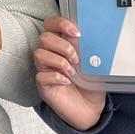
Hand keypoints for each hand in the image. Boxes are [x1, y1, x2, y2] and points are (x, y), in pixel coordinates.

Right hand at [34, 16, 106, 130]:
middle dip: (62, 46)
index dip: (60, 24)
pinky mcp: (43, 85)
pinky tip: (67, 82)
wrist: (91, 109)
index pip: (51, 25)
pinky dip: (56, 77)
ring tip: (72, 71)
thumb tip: (93, 39)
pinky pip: (41, 76)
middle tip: (76, 58)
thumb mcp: (95, 65)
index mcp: (61, 45)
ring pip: (39, 54)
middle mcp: (50, 54)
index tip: (76, 33)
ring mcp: (45, 70)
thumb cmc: (91, 85)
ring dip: (58, 61)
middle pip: (44, 38)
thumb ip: (91, 50)